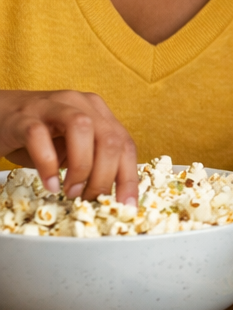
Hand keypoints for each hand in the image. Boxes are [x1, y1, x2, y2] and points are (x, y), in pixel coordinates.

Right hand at [0, 90, 138, 202]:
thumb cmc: (39, 136)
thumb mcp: (72, 148)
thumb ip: (93, 161)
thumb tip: (110, 195)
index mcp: (98, 112)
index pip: (125, 144)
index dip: (129, 177)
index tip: (127, 206)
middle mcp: (80, 104)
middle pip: (109, 138)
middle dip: (104, 176)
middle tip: (90, 199)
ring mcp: (53, 106)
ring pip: (82, 128)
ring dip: (82, 167)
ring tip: (71, 191)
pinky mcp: (25, 116)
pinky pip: (40, 137)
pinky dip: (48, 165)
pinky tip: (49, 184)